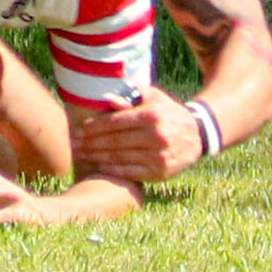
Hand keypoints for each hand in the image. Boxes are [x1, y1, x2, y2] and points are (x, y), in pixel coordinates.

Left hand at [70, 87, 200, 182]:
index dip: (95, 127)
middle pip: (115, 141)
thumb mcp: (153, 98)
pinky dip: (113, 170)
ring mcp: (159, 156)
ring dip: (97, 157)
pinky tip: (99, 167)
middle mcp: (156, 136)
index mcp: (152, 116)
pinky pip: (131, 172)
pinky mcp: (160, 172)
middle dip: (91, 143)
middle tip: (74, 144)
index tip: (80, 129)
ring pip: (120, 157)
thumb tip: (107, 99)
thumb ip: (130, 98)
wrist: (197, 136)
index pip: (116, 122)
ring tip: (82, 155)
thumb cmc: (168, 112)